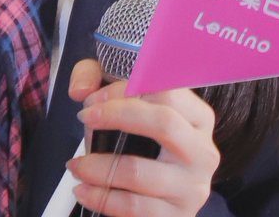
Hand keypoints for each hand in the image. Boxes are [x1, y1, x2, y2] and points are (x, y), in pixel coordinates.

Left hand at [67, 59, 219, 215]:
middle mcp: (202, 151)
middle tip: (84, 118)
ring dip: (97, 166)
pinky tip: (84, 190)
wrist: (159, 195)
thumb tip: (81, 89)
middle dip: (116, 117)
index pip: (167, 91)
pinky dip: (102, 198)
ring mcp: (192, 188)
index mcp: (198, 117)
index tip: (95, 98)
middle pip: (164, 123)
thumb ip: (95, 75)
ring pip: (138, 170)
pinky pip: (134, 207)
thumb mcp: (121, 98)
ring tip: (76, 164)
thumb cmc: (140, 139)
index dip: (127, 90)